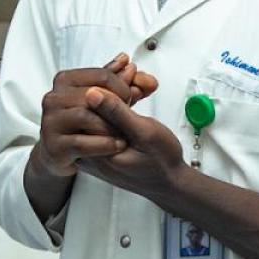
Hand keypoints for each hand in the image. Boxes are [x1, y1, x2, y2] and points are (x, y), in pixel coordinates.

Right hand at [29, 54, 160, 177]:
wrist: (60, 152)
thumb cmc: (85, 122)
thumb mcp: (105, 98)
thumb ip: (118, 80)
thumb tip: (126, 59)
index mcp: (65, 80)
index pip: (103, 75)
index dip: (124, 87)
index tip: (132, 99)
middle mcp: (53, 98)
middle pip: (94, 95)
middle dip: (118, 107)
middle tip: (131, 118)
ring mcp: (50, 122)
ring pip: (86, 117)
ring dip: (112, 127)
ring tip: (125, 134)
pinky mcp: (53, 146)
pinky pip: (82, 143)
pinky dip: (105, 144)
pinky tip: (119, 145)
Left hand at [76, 84, 190, 201]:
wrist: (170, 181)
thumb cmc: (161, 161)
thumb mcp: (144, 134)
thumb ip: (117, 114)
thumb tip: (90, 93)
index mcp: (93, 151)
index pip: (88, 105)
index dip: (111, 85)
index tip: (132, 76)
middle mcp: (88, 149)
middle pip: (93, 105)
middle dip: (117, 85)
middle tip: (141, 80)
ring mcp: (94, 147)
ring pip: (100, 108)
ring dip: (120, 91)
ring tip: (142, 85)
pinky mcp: (102, 143)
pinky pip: (105, 117)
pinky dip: (120, 103)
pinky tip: (135, 93)